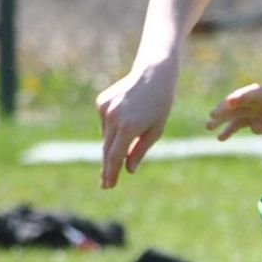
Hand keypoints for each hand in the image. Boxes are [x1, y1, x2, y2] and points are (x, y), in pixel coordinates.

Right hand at [96, 61, 177, 188]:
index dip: (111, 173)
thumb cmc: (160, 105)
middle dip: (107, 167)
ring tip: (131, 132)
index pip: (115, 157)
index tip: (108, 186)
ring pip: (106, 136)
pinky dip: (112, 127)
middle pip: (107, 150)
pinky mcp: (101, 102)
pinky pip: (105, 123)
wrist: (152, 75)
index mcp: (128, 128)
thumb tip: (128, 170)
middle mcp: (113, 119)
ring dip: (114, 143)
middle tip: (106, 184)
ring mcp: (105, 109)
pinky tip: (126, 117)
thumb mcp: (155, 131)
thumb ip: (139, 151)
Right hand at [206, 82, 261, 141]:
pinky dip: (231, 128)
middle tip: (212, 117)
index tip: (230, 101)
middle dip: (226, 108)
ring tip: (209, 126)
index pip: (256, 93)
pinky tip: (221, 138)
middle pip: (241, 101)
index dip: (242, 95)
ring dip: (223, 117)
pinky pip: (242, 121)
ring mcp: (261, 108)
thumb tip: (254, 126)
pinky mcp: (260, 117)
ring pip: (238, 111)